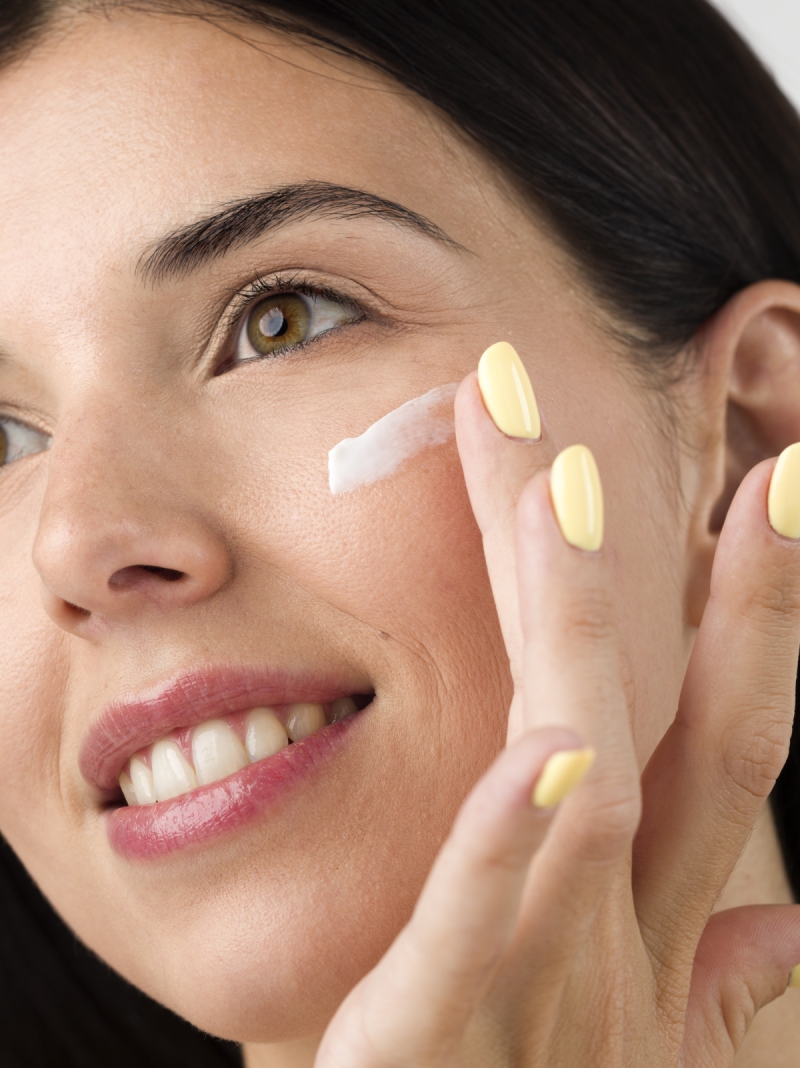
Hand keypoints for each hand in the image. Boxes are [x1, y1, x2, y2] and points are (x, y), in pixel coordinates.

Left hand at [314, 356, 799, 1067]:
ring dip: (579, 635)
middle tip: (691, 437)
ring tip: (583, 491)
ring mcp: (547, 985)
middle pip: (662, 721)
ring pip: (581, 782)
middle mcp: (616, 934)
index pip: (720, 737)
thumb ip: (705, 984)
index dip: (759, 615)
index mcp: (645, 922)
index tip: (774, 484)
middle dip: (690, 575)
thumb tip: (781, 924)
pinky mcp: (441, 1038)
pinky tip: (548, 759)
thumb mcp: (632, 1061)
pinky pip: (480, 932)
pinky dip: (516, 845)